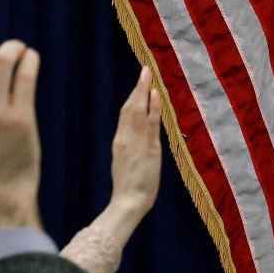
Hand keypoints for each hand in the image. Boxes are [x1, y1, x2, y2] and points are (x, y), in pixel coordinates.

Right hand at [106, 68, 163, 222]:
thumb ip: (131, 149)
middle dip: (137, 88)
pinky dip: (152, 107)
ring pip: (138, 110)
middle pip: (130, 107)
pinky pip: (150, 122)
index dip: (132, 98)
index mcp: (119, 142)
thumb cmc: (129, 188)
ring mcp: (136, 141)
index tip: (138, 85)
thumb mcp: (126, 163)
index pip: (125, 115)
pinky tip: (154, 94)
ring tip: (148, 75)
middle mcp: (125, 138)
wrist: (129, 202)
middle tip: (144, 70)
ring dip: (144, 91)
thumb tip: (138, 139)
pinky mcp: (148, 147)